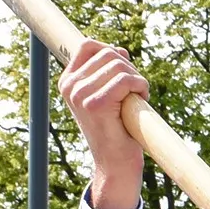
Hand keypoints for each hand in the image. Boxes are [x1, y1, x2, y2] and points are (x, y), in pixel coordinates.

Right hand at [58, 42, 150, 208]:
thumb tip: (119, 50)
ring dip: (137, 78)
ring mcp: (80, 95)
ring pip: (118, 64)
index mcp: (68, 82)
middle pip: (107, 52)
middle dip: (129, 68)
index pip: (88, 45)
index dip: (112, 52)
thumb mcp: (108, 94)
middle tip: (135, 90)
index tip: (125, 73)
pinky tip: (141, 100)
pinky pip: (125, 80)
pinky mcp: (96, 104)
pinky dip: (140, 86)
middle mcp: (69, 86)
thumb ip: (108, 71)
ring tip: (137, 97)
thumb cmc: (117, 129)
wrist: (115, 163)